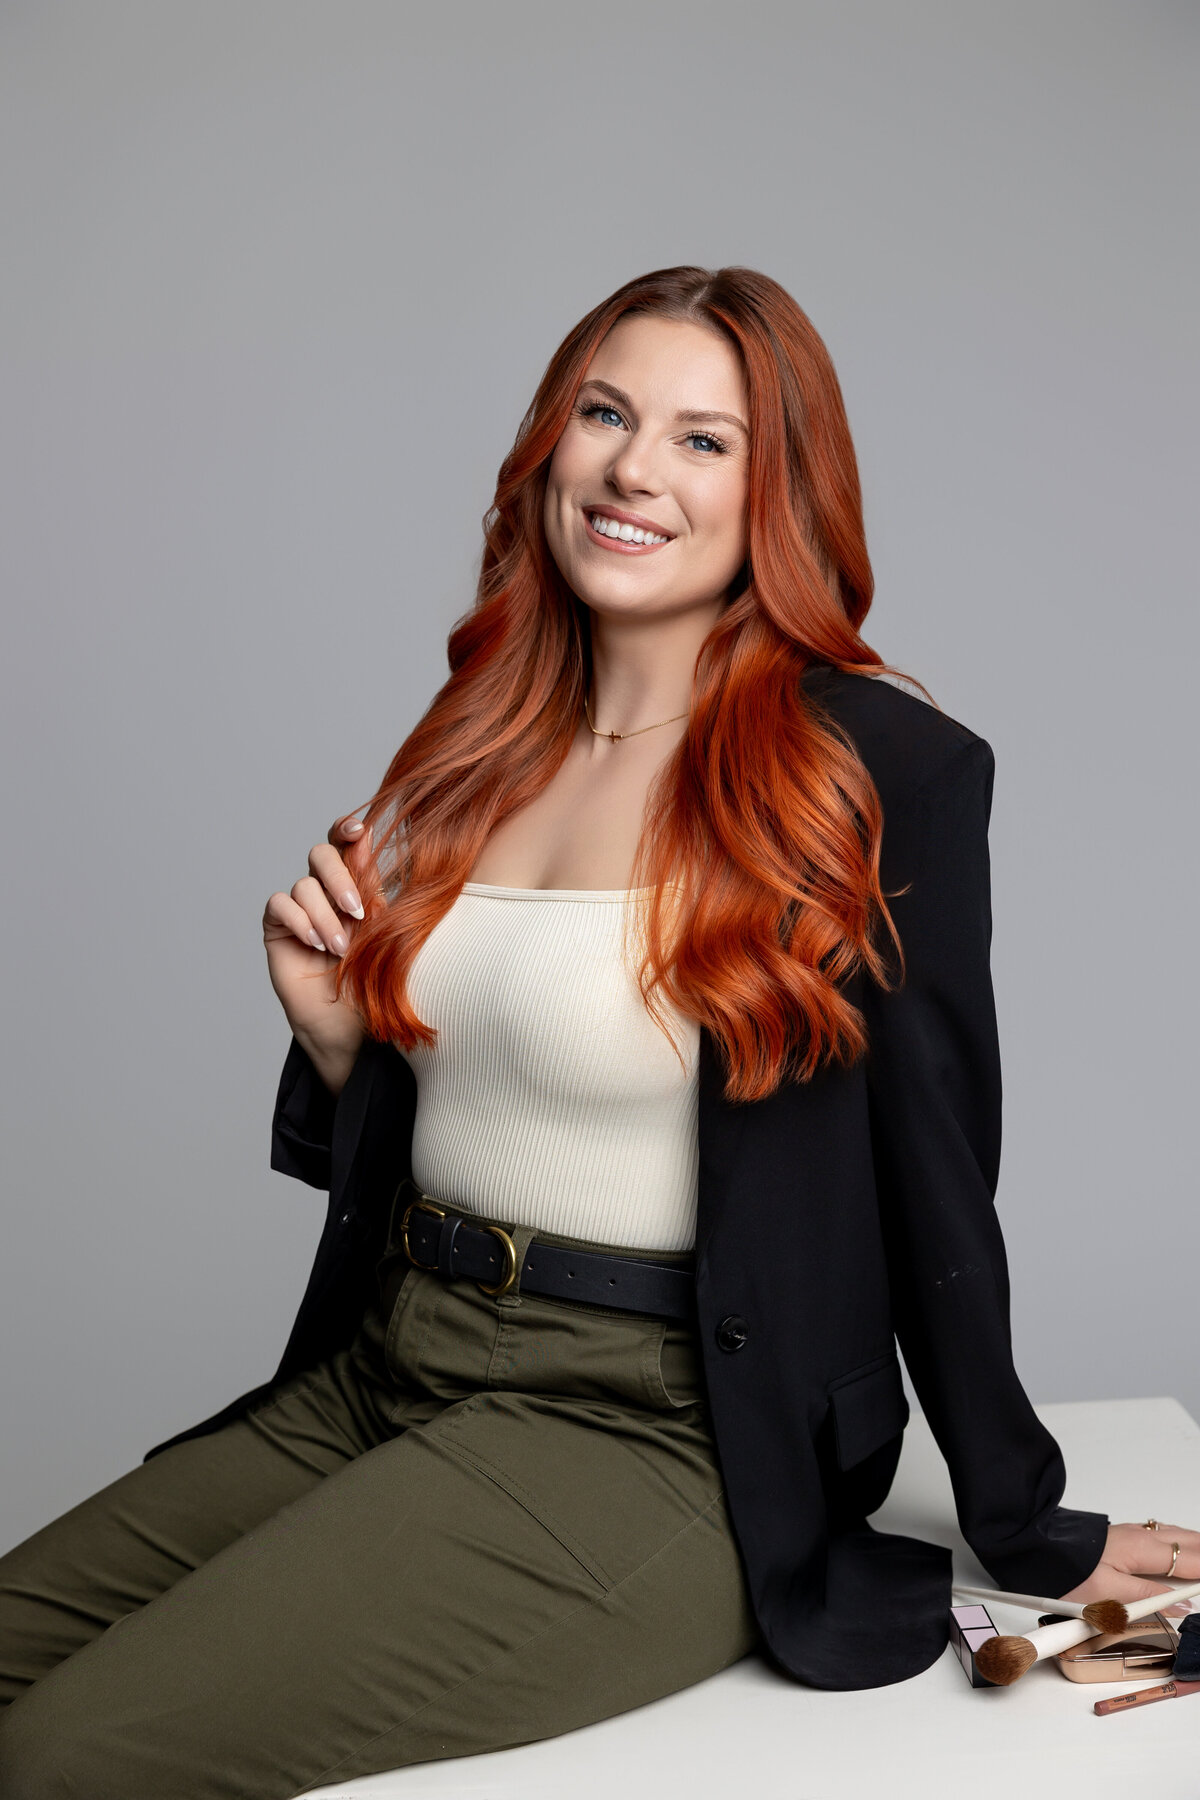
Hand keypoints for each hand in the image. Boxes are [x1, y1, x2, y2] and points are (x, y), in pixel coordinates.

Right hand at [262, 816, 370, 1068]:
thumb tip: (370, 835)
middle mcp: (325, 891)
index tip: (359, 829)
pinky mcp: (278, 927)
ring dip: (325, 917)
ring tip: (339, 950)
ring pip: (304, 885)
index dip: (347, 830)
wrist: (349, 1021)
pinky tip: (315, 944)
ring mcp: (299, 908)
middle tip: (356, 911)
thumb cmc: (372, 976)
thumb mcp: (379, 927)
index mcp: (355, 884)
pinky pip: (280, 904)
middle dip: (339, 877)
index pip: (346, 845)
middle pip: (321, 854)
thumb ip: (371, 883)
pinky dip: (300, 921)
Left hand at [1057, 1520, 1199, 1603]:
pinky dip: (1180, 1543)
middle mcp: (1141, 1536)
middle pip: (1190, 1542)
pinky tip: (1179, 1549)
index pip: (1193, 1561)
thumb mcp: (1109, 1595)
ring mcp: (1132, 1534)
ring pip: (1177, 1536)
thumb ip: (1149, 1597)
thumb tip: (1183, 1601)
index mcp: (1143, 1550)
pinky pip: (1162, 1536)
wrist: (1034, 1546)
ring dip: (1196, 1547)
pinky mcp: (1123, 1536)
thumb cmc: (1065, 1570)